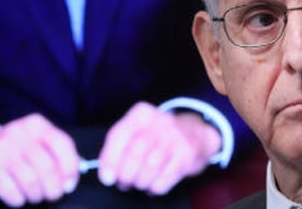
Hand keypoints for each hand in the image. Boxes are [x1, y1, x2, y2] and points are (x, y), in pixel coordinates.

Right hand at [0, 113, 80, 206]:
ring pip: (31, 181)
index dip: (70, 168)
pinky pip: (11, 191)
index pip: (63, 145)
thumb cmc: (11, 148)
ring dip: (36, 195)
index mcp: (36, 125)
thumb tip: (79, 169)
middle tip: (52, 195)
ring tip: (34, 196)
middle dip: (54, 188)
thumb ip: (56, 150)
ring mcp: (3, 150)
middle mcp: (20, 134)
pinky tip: (18, 197)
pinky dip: (18, 199)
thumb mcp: (34, 140)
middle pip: (48, 168)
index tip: (69, 183)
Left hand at [98, 101, 221, 194]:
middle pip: (135, 153)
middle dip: (126, 174)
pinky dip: (155, 187)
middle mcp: (159, 122)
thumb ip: (120, 144)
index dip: (110, 159)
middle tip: (124, 182)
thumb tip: (105, 172)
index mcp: (142, 114)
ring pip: (150, 168)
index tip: (106, 177)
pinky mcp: (187, 155)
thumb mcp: (139, 128)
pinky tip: (154, 184)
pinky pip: (164, 179)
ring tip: (139, 182)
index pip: (119, 135)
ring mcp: (175, 138)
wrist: (196, 132)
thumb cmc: (159, 134)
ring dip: (140, 181)